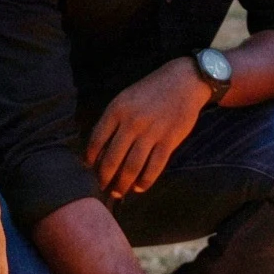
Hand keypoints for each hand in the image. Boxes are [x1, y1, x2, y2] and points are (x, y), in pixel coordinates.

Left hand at [85, 60, 208, 199]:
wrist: (184, 81)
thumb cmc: (151, 90)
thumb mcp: (126, 98)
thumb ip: (113, 120)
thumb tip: (99, 149)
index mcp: (117, 110)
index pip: (96, 140)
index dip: (90, 158)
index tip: (89, 168)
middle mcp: (131, 123)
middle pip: (112, 159)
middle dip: (104, 178)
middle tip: (102, 187)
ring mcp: (151, 133)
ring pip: (131, 167)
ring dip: (123, 184)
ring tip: (119, 192)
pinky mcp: (169, 141)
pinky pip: (154, 167)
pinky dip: (145, 181)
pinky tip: (139, 187)